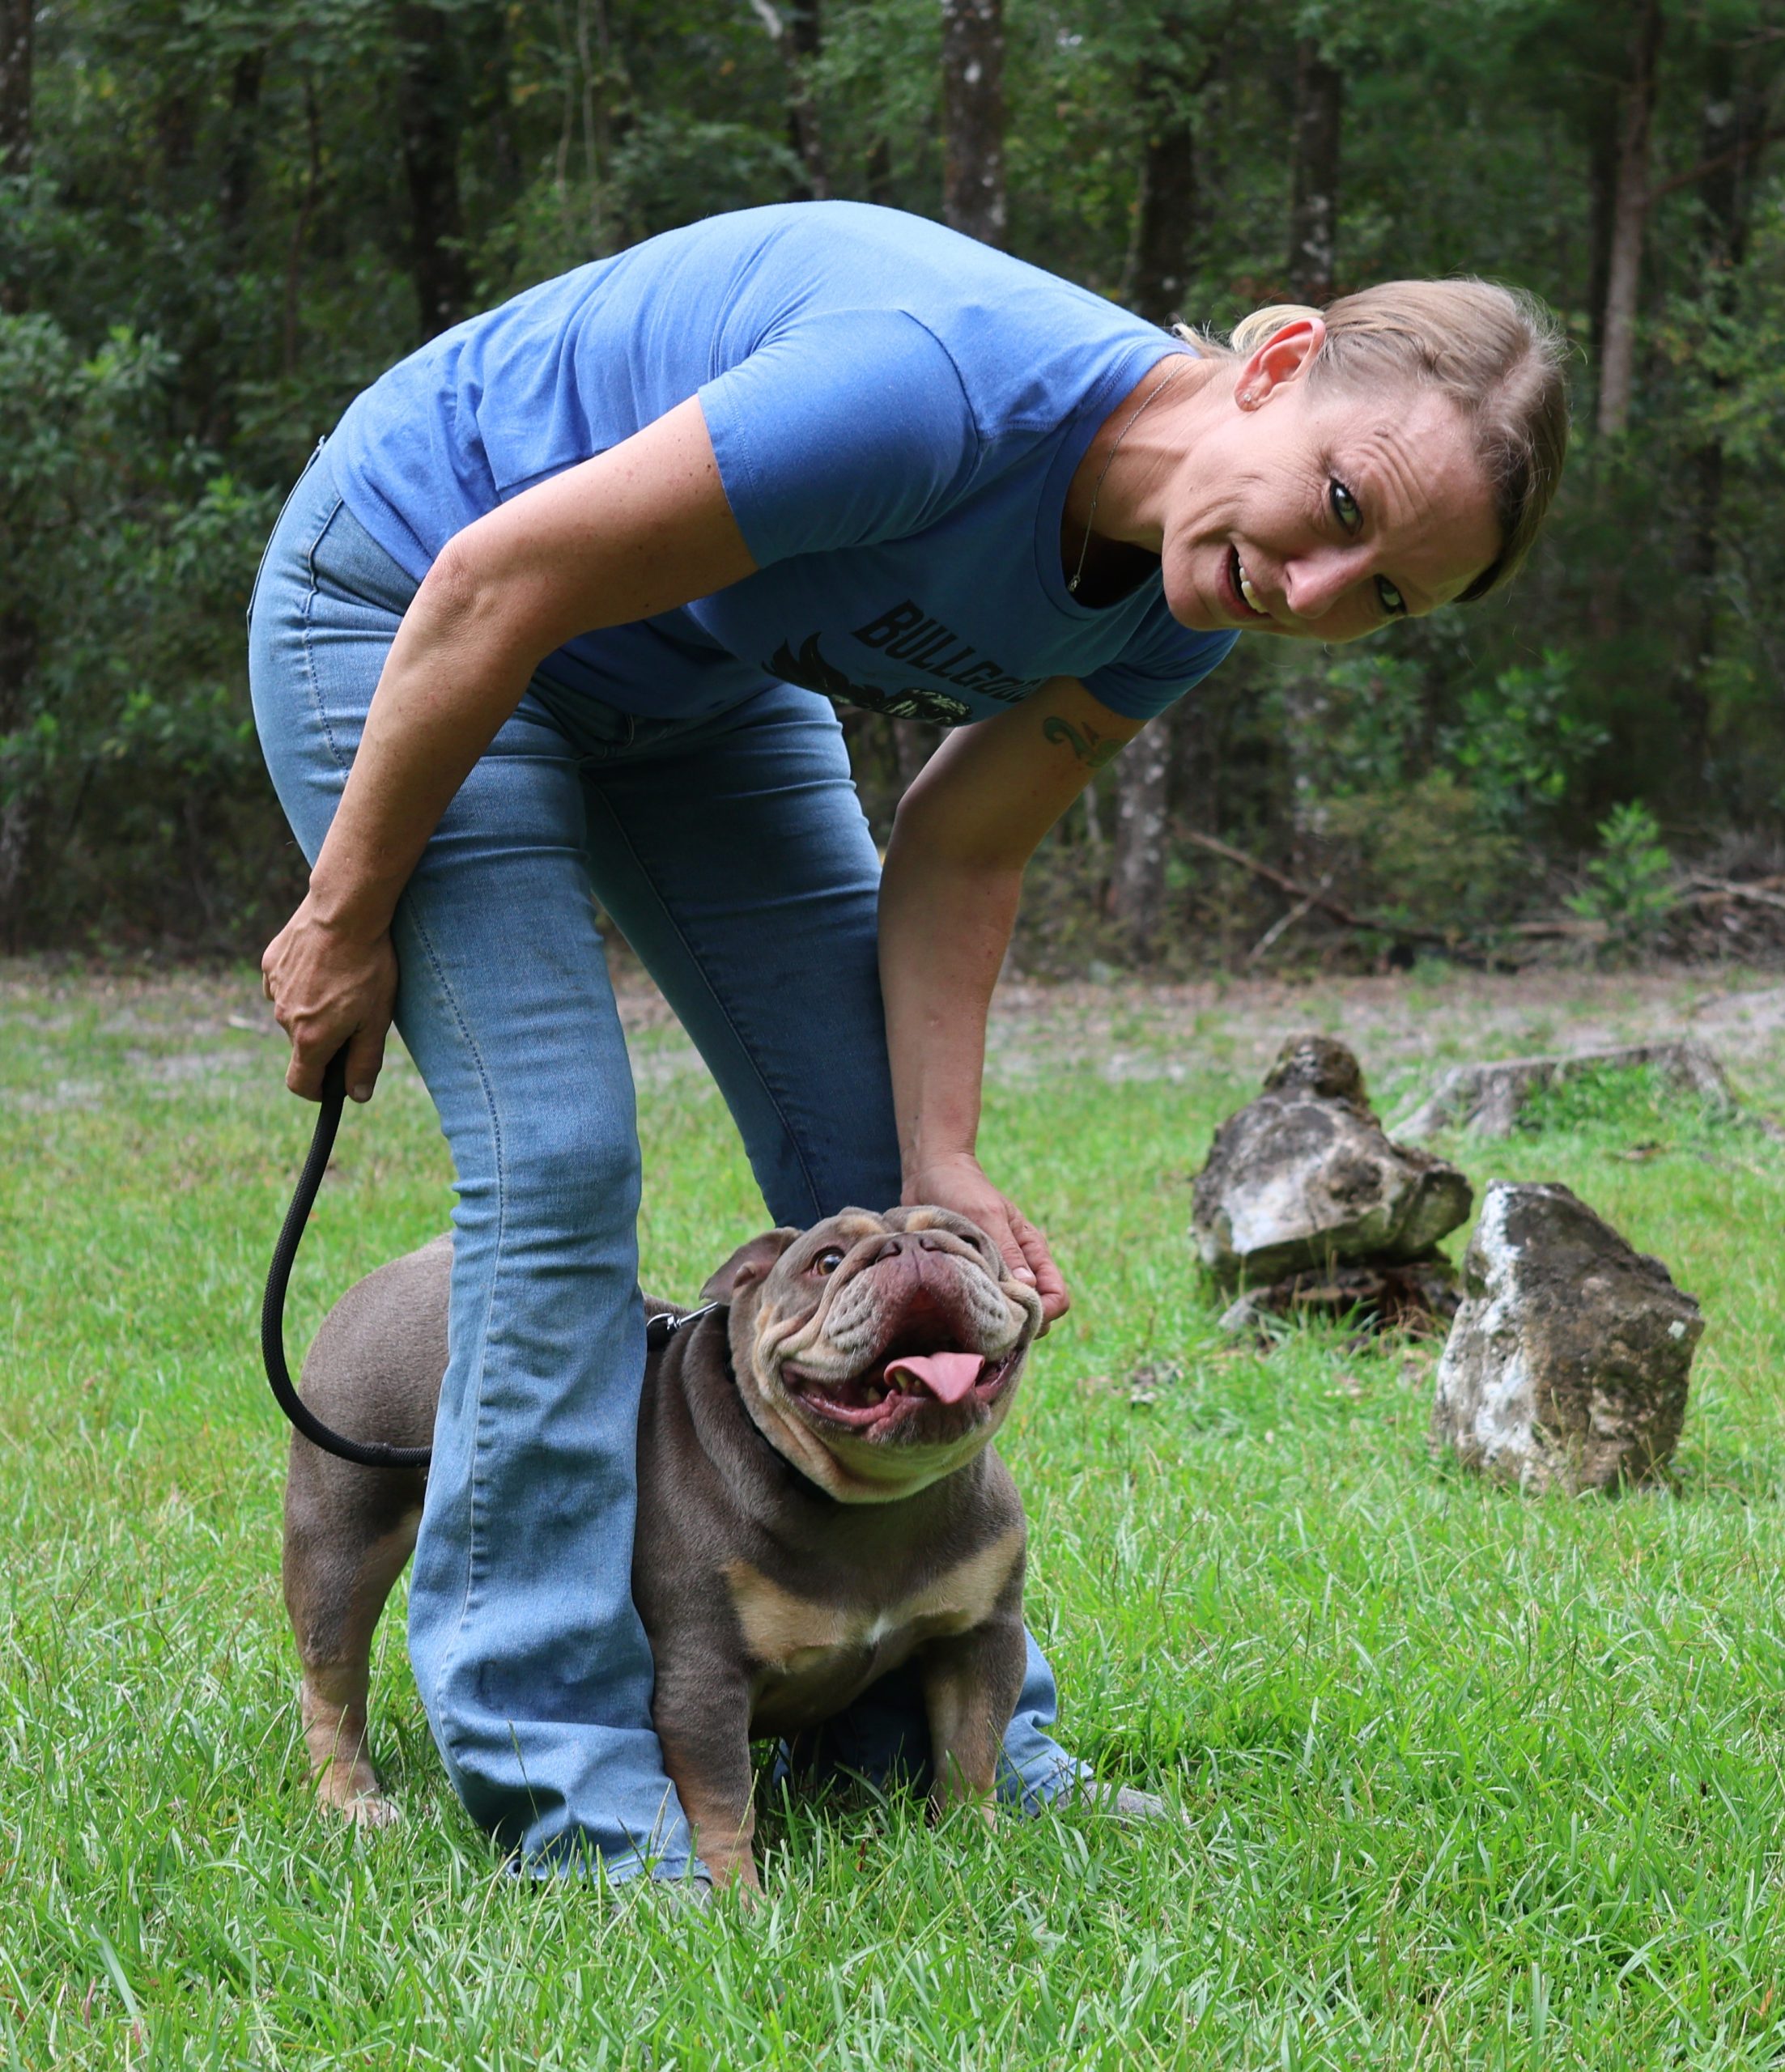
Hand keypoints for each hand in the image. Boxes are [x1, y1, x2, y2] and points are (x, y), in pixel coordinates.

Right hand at [261, 894, 397, 1102]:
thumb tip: (357, 1095)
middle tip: (355, 1013)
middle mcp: (283, 1017)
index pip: (300, 1083)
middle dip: (324, 1039)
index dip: (318, 1090)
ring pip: (293, 1012)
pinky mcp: (270, 963)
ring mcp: (274, 988)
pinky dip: (302, 981)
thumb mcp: (376, 1019)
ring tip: (343, 980)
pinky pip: (286, 984)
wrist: (345, 910)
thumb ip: (364, 1062)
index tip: (333, 1083)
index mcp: (309, 1039)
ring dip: (313, 1007)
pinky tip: (325, 962)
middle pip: (302, 1045)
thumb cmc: (367, 966)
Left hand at [903, 1152, 1069, 1327]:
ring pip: (1007, 1316)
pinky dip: (972, 1312)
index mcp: (1032, 1252)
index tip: (1015, 1317)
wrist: (931, 1175)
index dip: (1044, 1313)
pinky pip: (980, 1307)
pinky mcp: (971, 1279)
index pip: (1057, 1297)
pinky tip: (953, 1310)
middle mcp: (1018, 1269)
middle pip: (1035, 1315)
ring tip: (969, 1314)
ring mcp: (995, 1276)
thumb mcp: (987, 1216)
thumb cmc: (962, 1189)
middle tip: (986, 1321)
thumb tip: (1028, 1288)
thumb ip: (1008, 1251)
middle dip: (1017, 1323)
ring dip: (993, 1319)